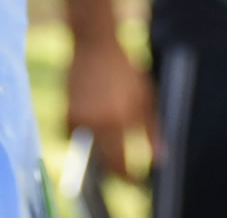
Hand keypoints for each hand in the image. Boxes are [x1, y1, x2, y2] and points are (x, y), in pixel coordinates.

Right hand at [65, 35, 157, 182]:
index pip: (122, 162)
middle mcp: (98, 121)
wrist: (95, 44)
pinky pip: (74, 136)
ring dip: (99, 147)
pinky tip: (93, 114)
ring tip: (108, 124)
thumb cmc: (125, 69)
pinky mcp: (66, 113)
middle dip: (115, 170)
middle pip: (105, 162)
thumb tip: (160, 158)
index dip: (128, 177)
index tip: (135, 182)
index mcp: (120, 118)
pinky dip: (83, 133)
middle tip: (124, 170)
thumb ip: (152, 130)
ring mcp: (80, 118)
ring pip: (89, 149)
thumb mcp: (145, 97)